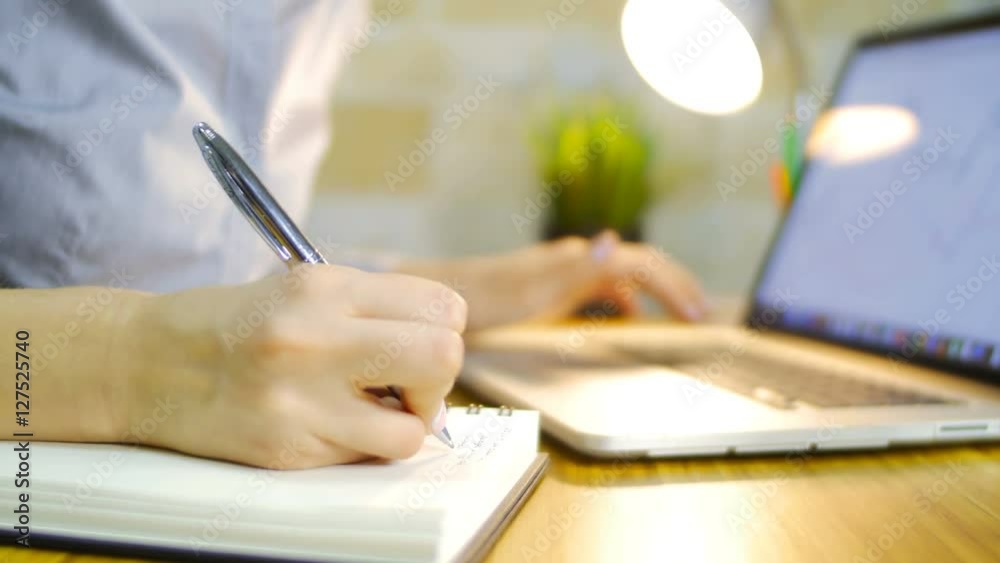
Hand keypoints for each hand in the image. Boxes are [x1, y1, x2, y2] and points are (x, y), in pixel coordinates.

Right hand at [122, 265, 466, 467]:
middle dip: (438, 379)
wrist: (144, 363)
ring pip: (413, 430)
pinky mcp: (286, 449)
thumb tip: (440, 354)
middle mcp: (314, 338)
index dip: (444, 328)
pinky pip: (365, 457)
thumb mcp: (301, 287)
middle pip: (442, 356)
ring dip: (403, 426)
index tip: (419, 342)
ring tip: (367, 411)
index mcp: (324, 288)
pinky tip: (330, 426)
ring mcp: (300, 399)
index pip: (442, 305)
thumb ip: (374, 310)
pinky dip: (363, 446)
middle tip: (408, 385)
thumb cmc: (232, 323)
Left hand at [397, 231, 708, 330]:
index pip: (643, 264)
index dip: (675, 287)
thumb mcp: (532, 293)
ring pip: (624, 275)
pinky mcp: (552, 283)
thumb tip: (614, 243)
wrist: (438, 299)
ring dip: (655, 292)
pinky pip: (602, 288)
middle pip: (641, 264)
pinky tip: (627, 317)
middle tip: (702, 313)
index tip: (698, 316)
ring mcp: (564, 269)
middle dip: (676, 285)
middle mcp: (575, 258)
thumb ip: (577, 272)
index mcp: (577, 260)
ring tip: (678, 315)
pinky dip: (626, 300)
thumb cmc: (484, 301)